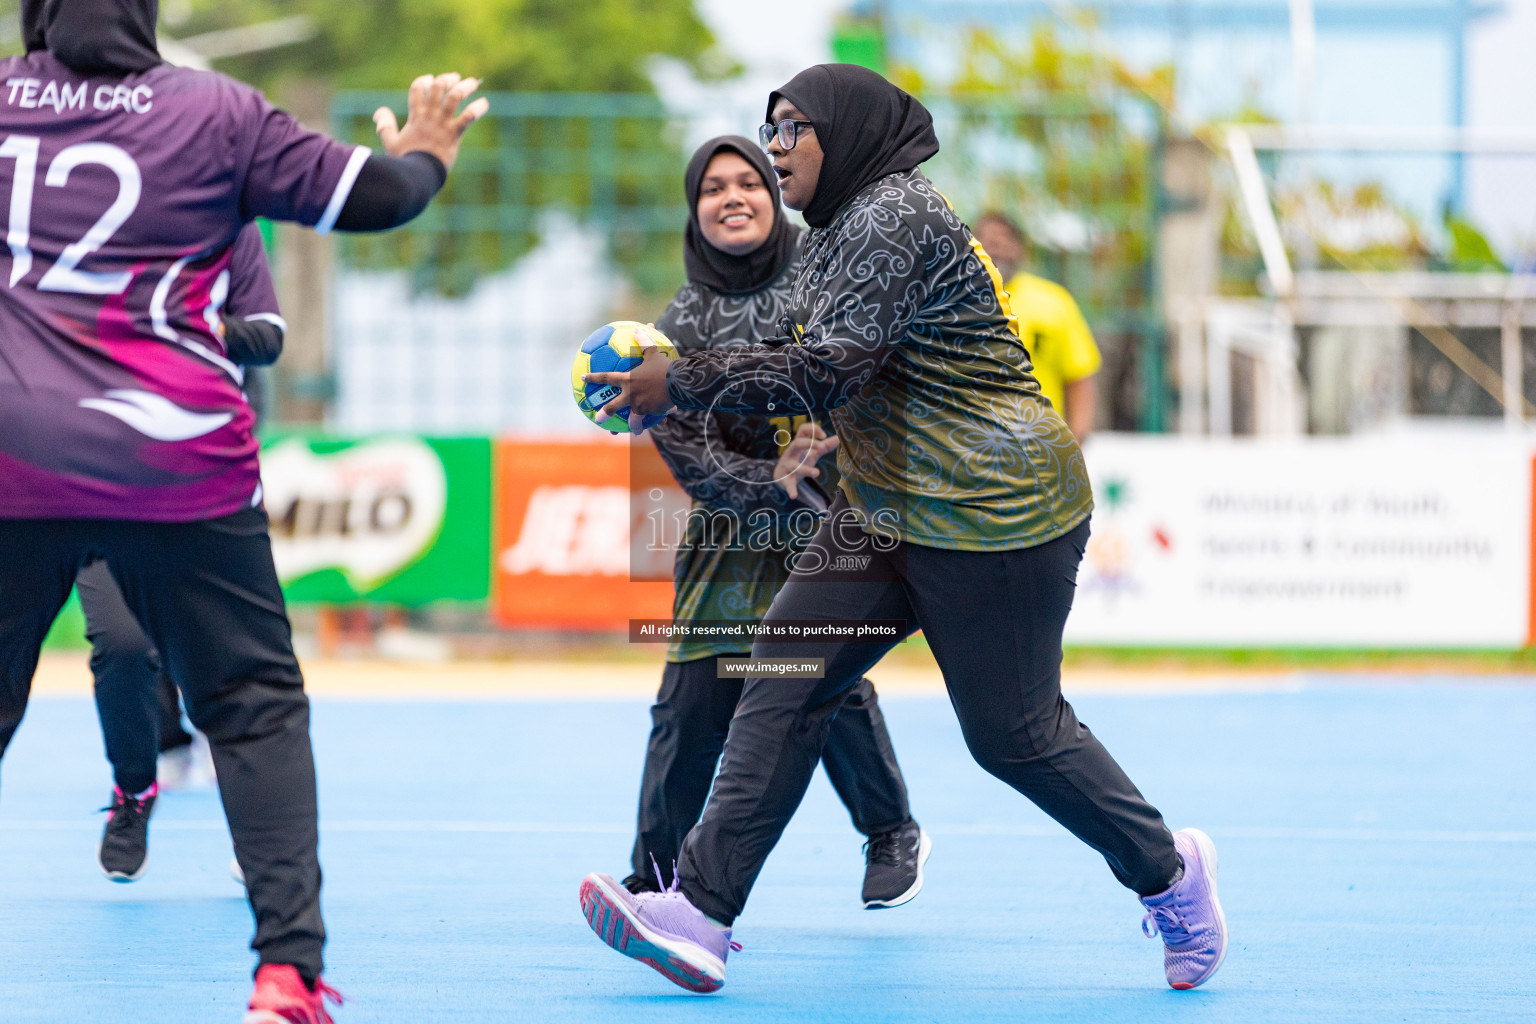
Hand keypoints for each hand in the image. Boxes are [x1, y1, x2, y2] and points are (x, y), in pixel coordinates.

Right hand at [373, 73, 488, 171]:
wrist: (418, 175)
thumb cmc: (405, 161)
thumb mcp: (390, 143)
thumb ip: (385, 126)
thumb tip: (379, 112)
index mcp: (415, 117)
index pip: (417, 89)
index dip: (424, 81)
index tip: (430, 79)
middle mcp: (430, 116)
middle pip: (438, 87)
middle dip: (447, 79)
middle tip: (455, 77)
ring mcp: (442, 123)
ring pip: (454, 97)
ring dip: (464, 87)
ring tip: (472, 82)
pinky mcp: (454, 133)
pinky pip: (468, 117)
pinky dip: (477, 108)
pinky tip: (484, 103)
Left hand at [582, 325, 675, 434]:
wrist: (680, 383)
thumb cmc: (665, 367)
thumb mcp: (654, 353)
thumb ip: (645, 342)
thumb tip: (640, 327)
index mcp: (628, 380)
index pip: (607, 378)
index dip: (593, 378)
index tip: (583, 378)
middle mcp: (631, 396)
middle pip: (614, 407)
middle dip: (604, 414)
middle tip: (597, 420)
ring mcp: (641, 406)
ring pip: (634, 419)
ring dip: (632, 426)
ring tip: (633, 430)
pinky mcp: (653, 413)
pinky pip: (652, 418)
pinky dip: (656, 419)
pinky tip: (661, 421)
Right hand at [773, 422, 838, 499]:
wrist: (781, 475)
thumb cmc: (799, 460)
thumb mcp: (812, 453)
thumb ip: (824, 446)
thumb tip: (838, 438)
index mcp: (799, 443)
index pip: (803, 429)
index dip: (813, 429)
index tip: (824, 435)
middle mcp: (791, 453)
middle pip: (797, 443)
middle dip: (808, 444)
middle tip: (821, 447)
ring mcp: (787, 466)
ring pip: (795, 466)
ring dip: (806, 469)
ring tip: (817, 473)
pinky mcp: (785, 479)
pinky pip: (787, 483)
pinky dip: (791, 489)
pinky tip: (794, 496)